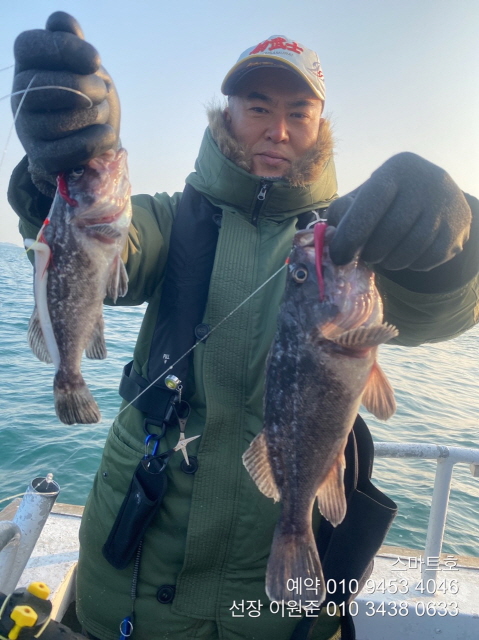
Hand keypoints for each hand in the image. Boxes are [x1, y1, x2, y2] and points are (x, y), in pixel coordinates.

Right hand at [12, 11, 119, 183]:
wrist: (90, 138)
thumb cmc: (87, 94)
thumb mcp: (82, 65)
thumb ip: (72, 42)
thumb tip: (61, 23)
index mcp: (27, 65)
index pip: (30, 46)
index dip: (64, 50)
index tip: (95, 60)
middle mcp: (20, 96)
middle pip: (43, 85)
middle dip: (83, 87)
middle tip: (103, 91)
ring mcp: (28, 128)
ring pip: (58, 122)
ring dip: (92, 115)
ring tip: (103, 112)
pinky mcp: (42, 157)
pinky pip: (68, 150)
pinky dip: (94, 141)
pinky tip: (108, 134)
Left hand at [326, 152, 471, 270]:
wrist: (435, 197)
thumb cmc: (387, 200)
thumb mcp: (364, 196)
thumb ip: (343, 213)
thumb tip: (329, 239)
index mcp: (396, 169)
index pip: (370, 204)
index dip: (352, 235)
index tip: (340, 257)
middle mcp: (425, 181)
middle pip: (391, 231)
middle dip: (372, 252)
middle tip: (365, 257)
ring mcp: (445, 204)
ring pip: (411, 249)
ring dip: (391, 262)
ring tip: (383, 258)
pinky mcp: (457, 227)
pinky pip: (429, 258)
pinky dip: (412, 265)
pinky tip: (405, 257)